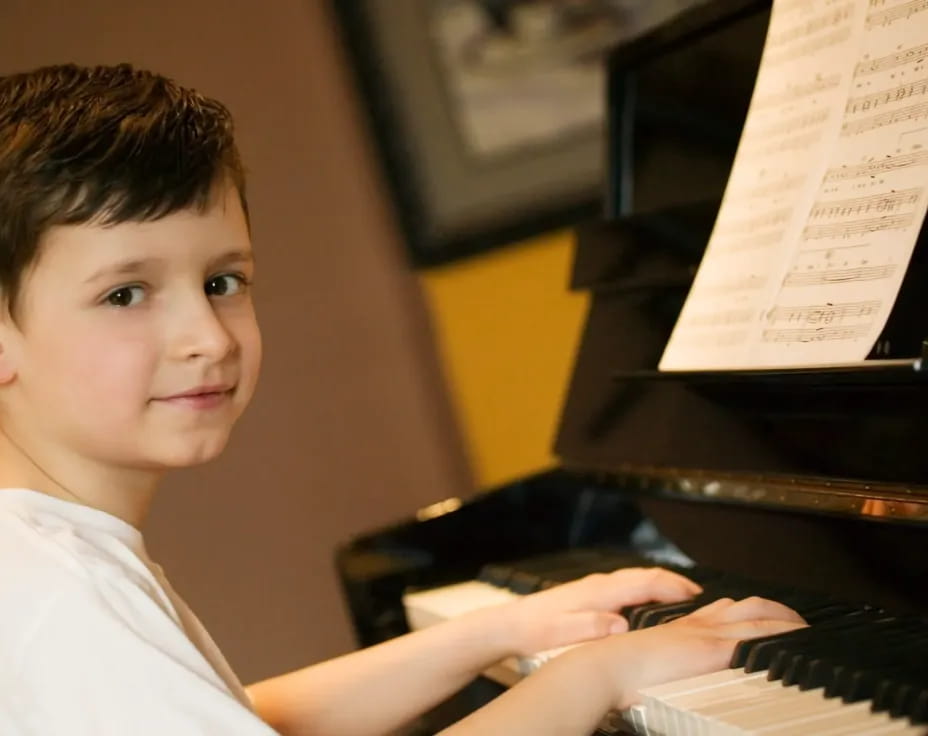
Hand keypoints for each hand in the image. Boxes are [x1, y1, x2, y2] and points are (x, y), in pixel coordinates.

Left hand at [496, 567, 701, 656]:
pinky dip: (646, 589)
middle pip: (645, 575)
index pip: (645, 581)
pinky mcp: (590, 594)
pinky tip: (649, 602)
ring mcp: (595, 587)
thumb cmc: (535, 630)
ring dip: (661, 584)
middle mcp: (599, 584)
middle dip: (675, 582)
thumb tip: (621, 625)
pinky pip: (626, 586)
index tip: (697, 596)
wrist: (510, 625)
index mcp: (599, 591)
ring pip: (636, 579)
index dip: (674, 587)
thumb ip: (591, 627)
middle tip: (700, 596)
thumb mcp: (561, 632)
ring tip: (683, 598)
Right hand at [580, 595, 806, 709]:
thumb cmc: (621, 675)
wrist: (607, 669)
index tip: (767, 616)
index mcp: (684, 629)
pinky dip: (780, 639)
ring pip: (759, 618)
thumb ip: (670, 669)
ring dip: (786, 622)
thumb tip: (673, 683)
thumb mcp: (652, 669)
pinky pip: (756, 639)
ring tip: (807, 632)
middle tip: (799, 622)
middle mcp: (699, 625)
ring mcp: (707, 635)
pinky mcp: (713, 649)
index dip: (750, 610)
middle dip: (778, 611)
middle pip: (748, 606)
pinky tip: (798, 647)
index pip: (725, 610)